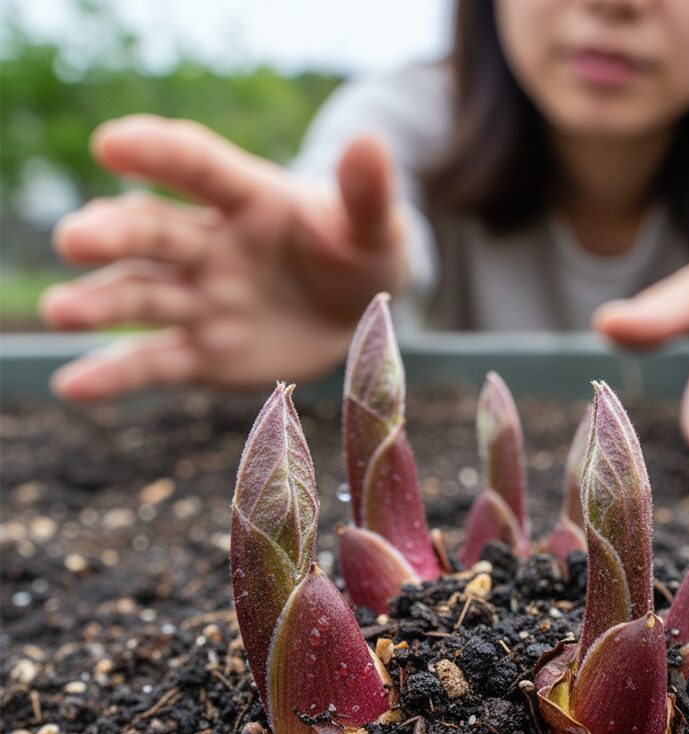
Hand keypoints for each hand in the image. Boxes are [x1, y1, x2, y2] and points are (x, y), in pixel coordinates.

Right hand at [41, 115, 406, 400]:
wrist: (357, 316)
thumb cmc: (361, 255)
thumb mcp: (376, 228)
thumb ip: (367, 194)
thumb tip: (370, 142)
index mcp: (248, 200)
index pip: (198, 167)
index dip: (158, 153)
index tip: (111, 143)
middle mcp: (209, 245)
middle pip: (154, 233)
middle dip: (114, 234)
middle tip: (75, 240)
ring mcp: (201, 301)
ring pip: (142, 297)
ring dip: (100, 303)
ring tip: (62, 311)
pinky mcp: (202, 355)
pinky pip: (154, 364)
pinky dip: (115, 376)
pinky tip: (74, 387)